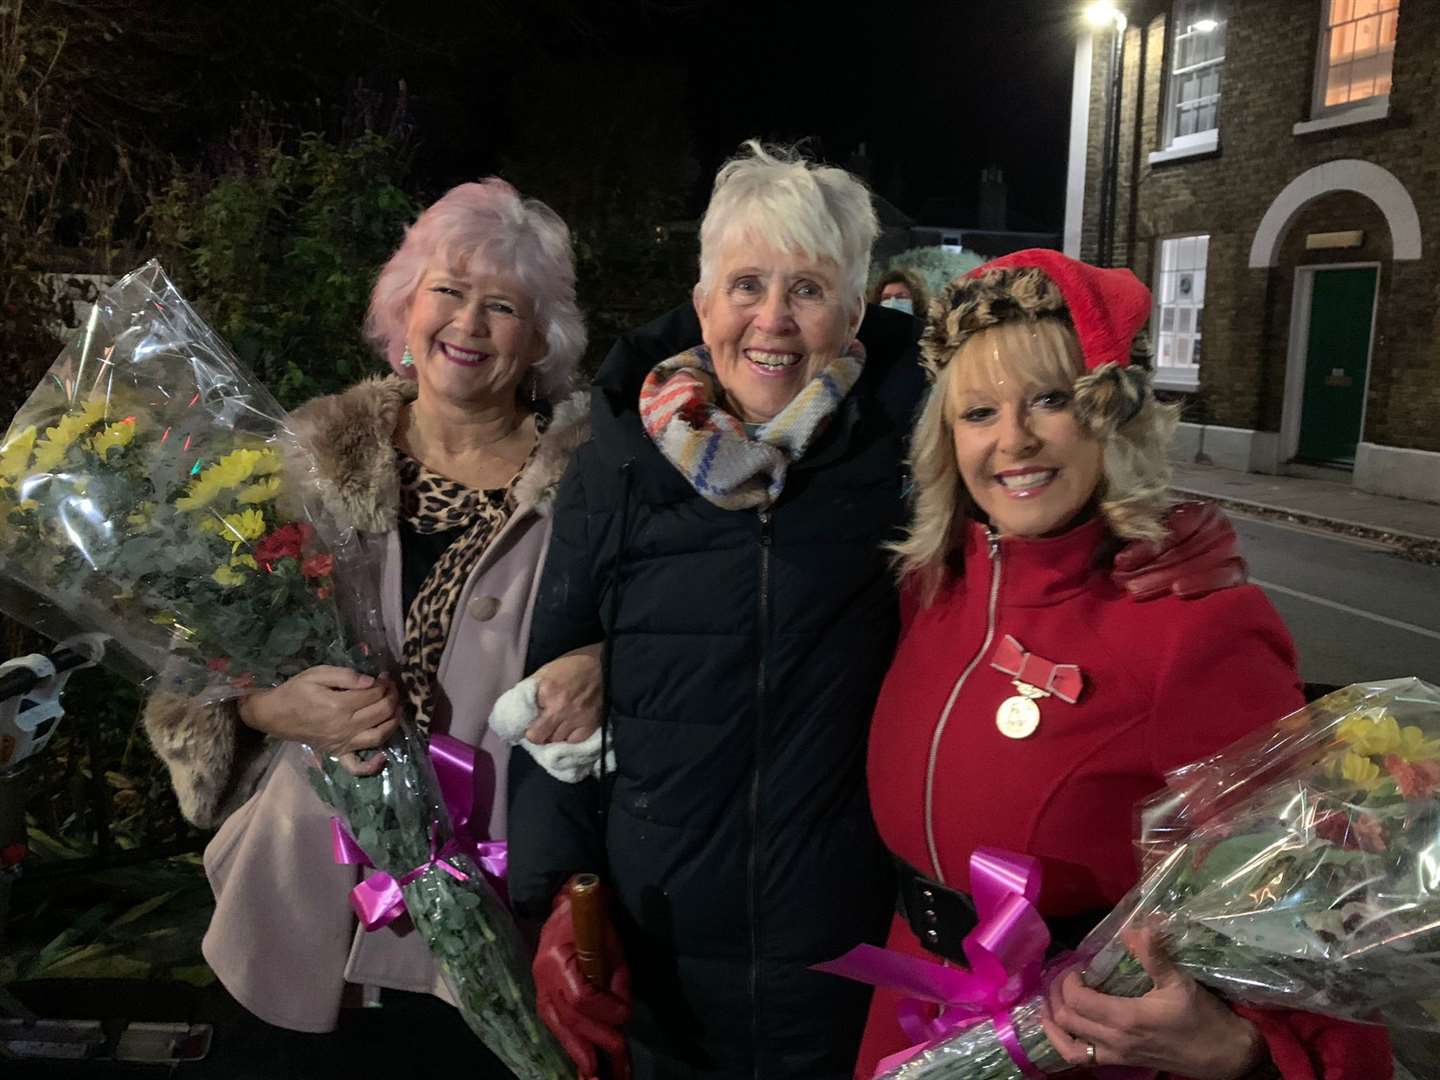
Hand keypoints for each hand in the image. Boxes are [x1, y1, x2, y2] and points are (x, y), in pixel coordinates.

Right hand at [236, 666, 399, 775]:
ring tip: (396, 708)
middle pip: (380, 712)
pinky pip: (357, 766)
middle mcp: (344, 727)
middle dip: (392, 697)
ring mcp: (342, 743)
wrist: (274, 714)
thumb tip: (371, 681)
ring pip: (378, 736)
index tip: (385, 676)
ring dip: (393, 722)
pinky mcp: (337, 754)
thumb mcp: (317, 674)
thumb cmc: (295, 691)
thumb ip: (346, 675)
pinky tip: (384, 755)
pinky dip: (372, 765)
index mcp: (338, 705)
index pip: (374, 694)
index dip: (384, 683)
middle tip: (392, 688)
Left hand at [528, 643, 602, 744]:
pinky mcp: (591, 724)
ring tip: (556, 724)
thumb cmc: (573, 664)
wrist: (605, 663)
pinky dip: (569, 737)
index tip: (528, 721)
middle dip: (537, 733)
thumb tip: (518, 707)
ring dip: (554, 734)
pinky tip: (570, 727)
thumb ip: (531, 689)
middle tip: (540, 726)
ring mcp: (577, 718)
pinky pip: (573, 742)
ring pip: (555, 740)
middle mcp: (560, 708)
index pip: (525, 721)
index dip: (525, 722)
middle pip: (538, 737)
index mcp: (546, 692)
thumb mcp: (546, 670)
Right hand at [533, 880, 630, 1079]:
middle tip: (619, 1061)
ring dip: (578, 1052)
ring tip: (594, 1075)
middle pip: (569, 1018)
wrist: (564, 903)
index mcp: (557, 958)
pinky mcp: (542, 992)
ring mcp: (538, 985)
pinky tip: (581, 1058)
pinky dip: (568, 1041)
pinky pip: (554, 1022)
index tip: (626, 1015)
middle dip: (596, 1042)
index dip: (606, 1011)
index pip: (581, 998)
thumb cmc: (591, 916)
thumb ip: (616, 975)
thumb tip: (622, 1008)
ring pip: (557, 1026)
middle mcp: (542, 976)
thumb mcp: (611, 940)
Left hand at [1042, 929, 1264, 1077]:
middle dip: (1056, 994)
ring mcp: (1116, 1056)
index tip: (1077, 965)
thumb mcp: (1180, 982)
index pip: (1077, 1000)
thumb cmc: (1203, 1018)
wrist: (1224, 1056)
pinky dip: (1065, 1043)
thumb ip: (1154, 956)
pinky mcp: (1121, 1063)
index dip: (1068, 980)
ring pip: (1068, 1044)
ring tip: (1050, 1001)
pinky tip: (1063, 1028)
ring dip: (1054, 1021)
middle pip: (1067, 1019)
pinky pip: (1082, 1059)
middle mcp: (1114, 1040)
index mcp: (1125, 1018)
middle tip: (1064, 975)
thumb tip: (1138, 927)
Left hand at [1112, 501, 1247, 599]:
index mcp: (1199, 511)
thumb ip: (1138, 539)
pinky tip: (1178, 590)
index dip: (1145, 545)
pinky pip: (1224, 577)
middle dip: (1150, 566)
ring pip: (1198, 562)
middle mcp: (1219, 527)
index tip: (1121, 561)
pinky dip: (1201, 583)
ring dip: (1165, 577)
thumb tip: (1117, 555)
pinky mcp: (1238, 573)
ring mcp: (1232, 549)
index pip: (1173, 526)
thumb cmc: (1167, 549)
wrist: (1197, 567)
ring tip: (1138, 590)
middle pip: (1183, 547)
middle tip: (1125, 582)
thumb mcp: (1153, 537)